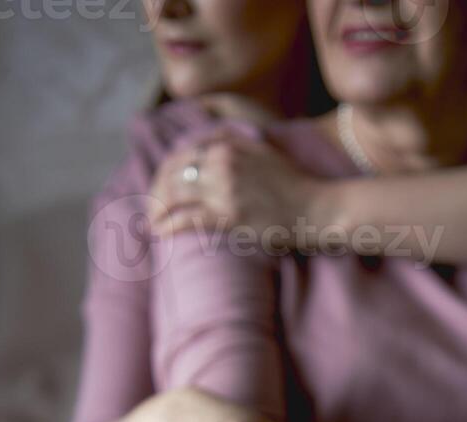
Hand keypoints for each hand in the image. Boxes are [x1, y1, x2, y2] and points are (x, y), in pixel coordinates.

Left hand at [148, 130, 322, 241]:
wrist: (315, 207)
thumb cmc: (292, 185)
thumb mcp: (261, 150)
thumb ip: (233, 144)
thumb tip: (204, 149)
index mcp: (229, 143)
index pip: (183, 153)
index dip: (165, 171)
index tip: (161, 188)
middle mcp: (223, 161)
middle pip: (173, 171)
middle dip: (156, 191)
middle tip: (150, 209)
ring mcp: (225, 187)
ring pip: (175, 194)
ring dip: (156, 209)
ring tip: (151, 222)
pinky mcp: (229, 214)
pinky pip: (188, 218)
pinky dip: (168, 225)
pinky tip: (159, 232)